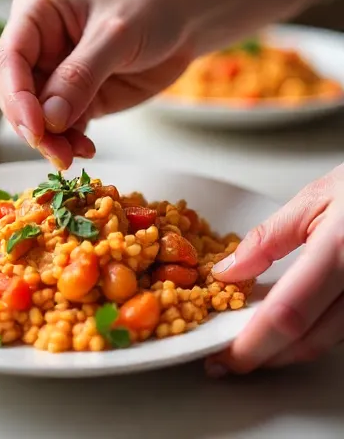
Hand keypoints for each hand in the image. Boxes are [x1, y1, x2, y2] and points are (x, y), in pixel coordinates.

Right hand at [0, 0, 191, 167]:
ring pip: (32, 114)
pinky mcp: (74, 97)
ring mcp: (54, 71)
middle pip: (13, 90)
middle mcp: (37, 42)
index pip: (10, 57)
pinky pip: (59, 127)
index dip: (16, 95)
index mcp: (36, 12)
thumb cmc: (149, 8)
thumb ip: (81, 75)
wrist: (184, 19)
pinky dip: (67, 142)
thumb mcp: (116, 35)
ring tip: (73, 154)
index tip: (35, 128)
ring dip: (48, 139)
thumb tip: (48, 119)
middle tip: (57, 151)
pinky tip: (86, 148)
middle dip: (30, 123)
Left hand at [206, 163, 343, 373]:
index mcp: (339, 250)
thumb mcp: (313, 200)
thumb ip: (268, 238)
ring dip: (286, 351)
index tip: (224, 354)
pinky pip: (340, 333)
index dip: (254, 343)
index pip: (288, 314)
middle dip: (264, 355)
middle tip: (227, 357)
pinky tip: (286, 332)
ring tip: (250, 344)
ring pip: (326, 343)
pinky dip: (310, 337)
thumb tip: (228, 270)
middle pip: (307, 341)